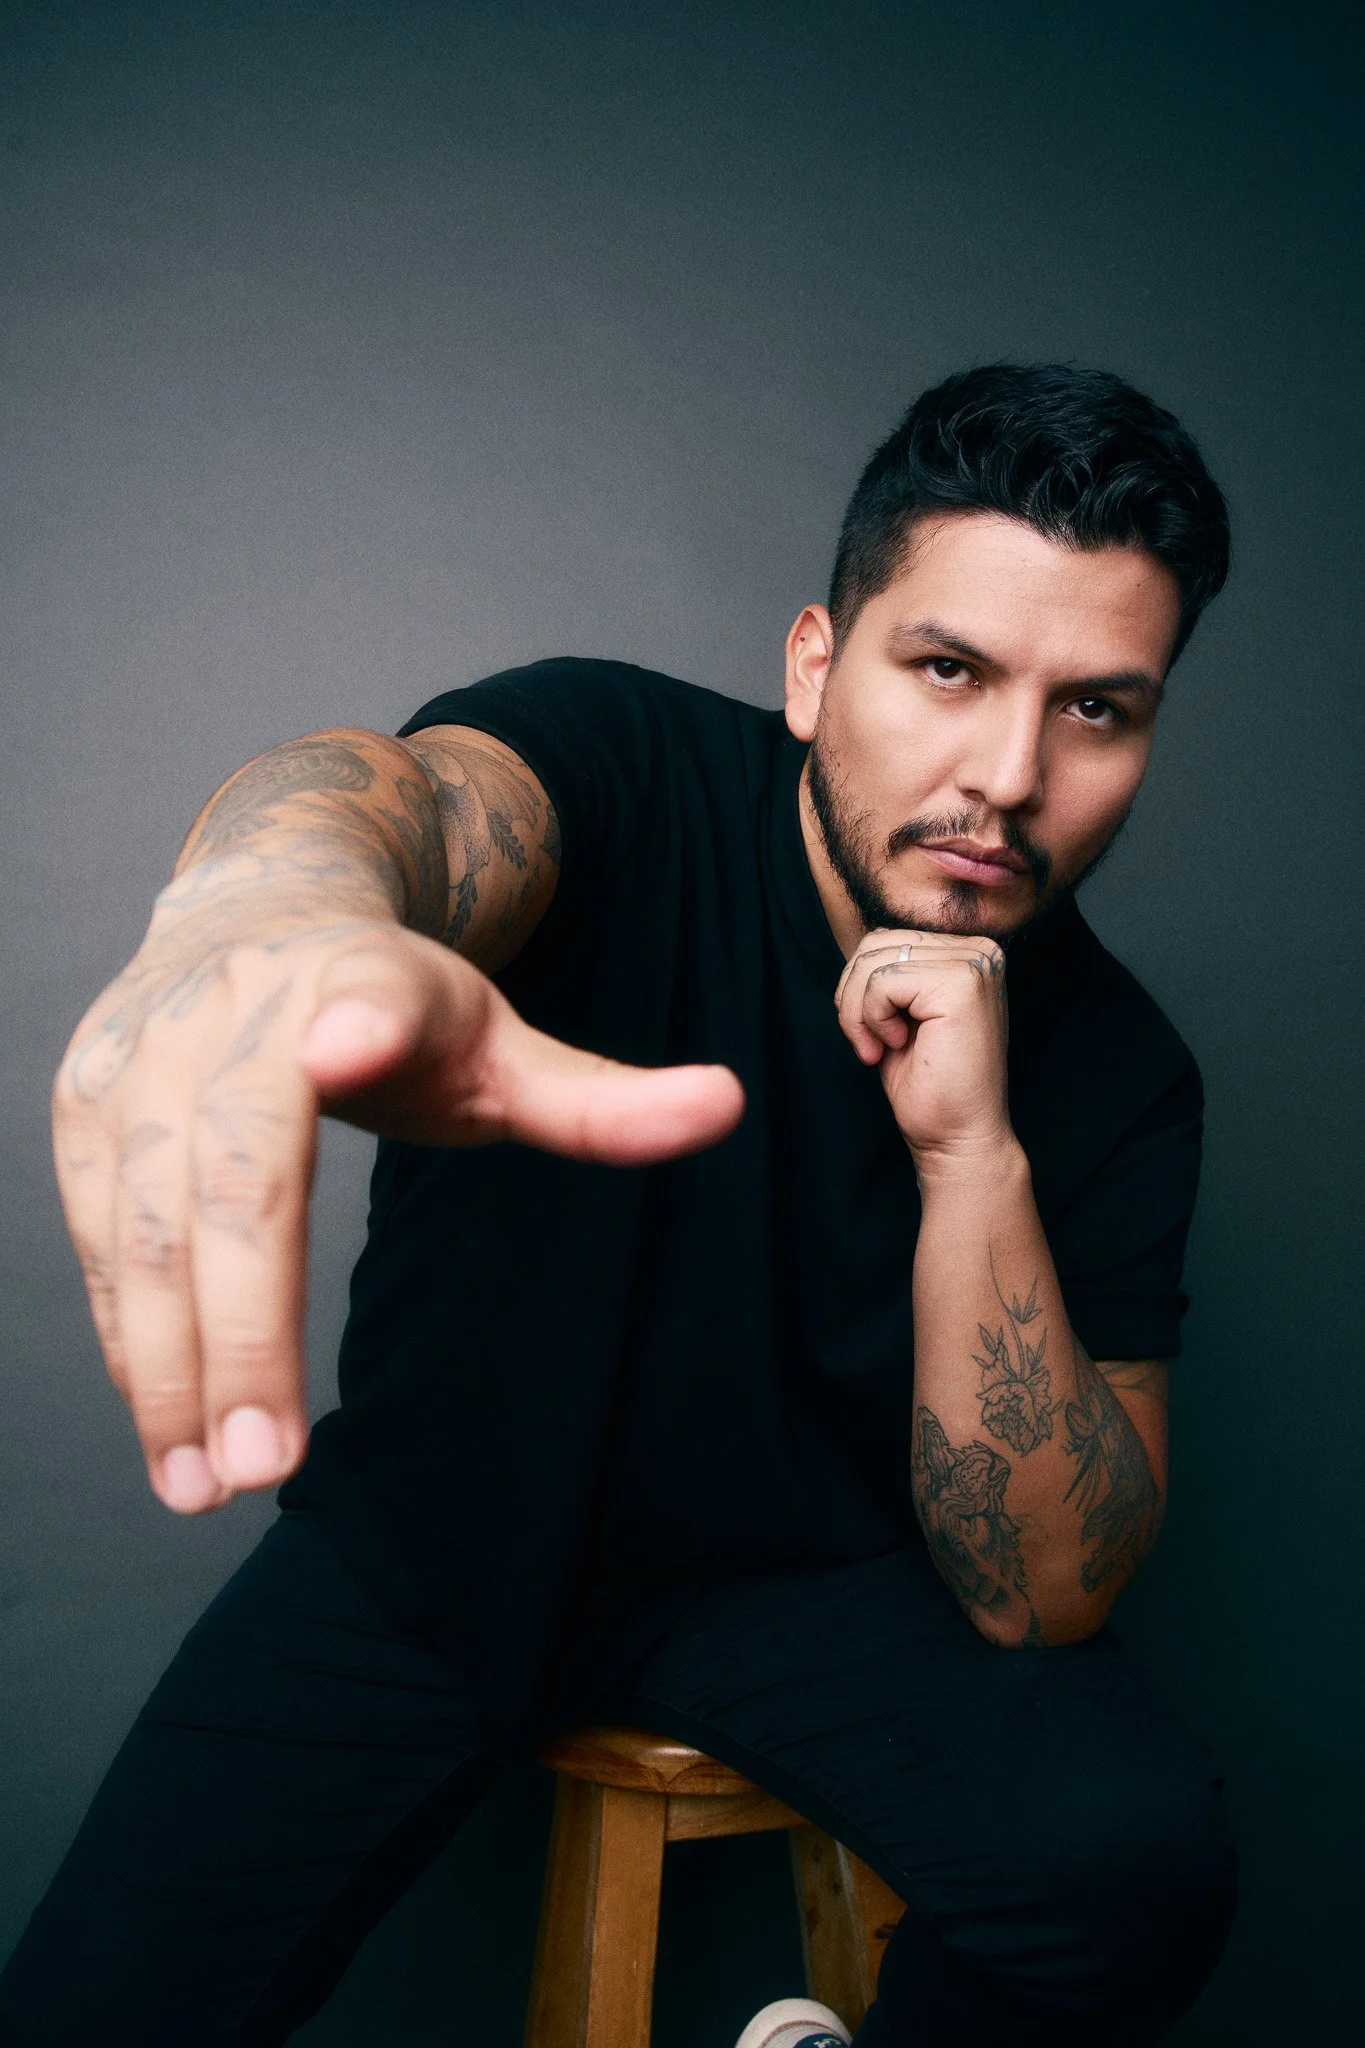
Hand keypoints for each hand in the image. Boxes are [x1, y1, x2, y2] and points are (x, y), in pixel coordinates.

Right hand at [52, 893, 743, 1514]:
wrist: (260, 900)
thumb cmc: (397, 1003)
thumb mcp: (502, 1043)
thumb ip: (600, 1099)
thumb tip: (730, 1105)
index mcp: (372, 981)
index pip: (370, 1002)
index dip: (356, 1026)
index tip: (339, 1049)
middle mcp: (244, 1004)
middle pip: (234, 1165)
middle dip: (242, 1324)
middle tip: (265, 1470)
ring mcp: (146, 1048)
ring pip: (143, 1217)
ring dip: (165, 1363)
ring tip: (199, 1488)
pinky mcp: (86, 1095)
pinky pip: (97, 1233)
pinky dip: (126, 1335)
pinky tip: (166, 1428)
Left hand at [834, 929, 1014, 1172]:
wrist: (958, 1137)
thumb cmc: (930, 1086)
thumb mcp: (902, 1015)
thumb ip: (892, 974)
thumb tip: (859, 943)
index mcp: (968, 954)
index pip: (886, 939)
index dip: (860, 987)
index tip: (873, 1034)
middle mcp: (979, 951)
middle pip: (876, 943)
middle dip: (852, 997)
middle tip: (868, 1044)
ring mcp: (975, 964)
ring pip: (874, 960)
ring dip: (858, 1012)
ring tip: (879, 1048)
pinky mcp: (962, 984)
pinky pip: (882, 981)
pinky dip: (872, 1018)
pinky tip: (896, 1046)